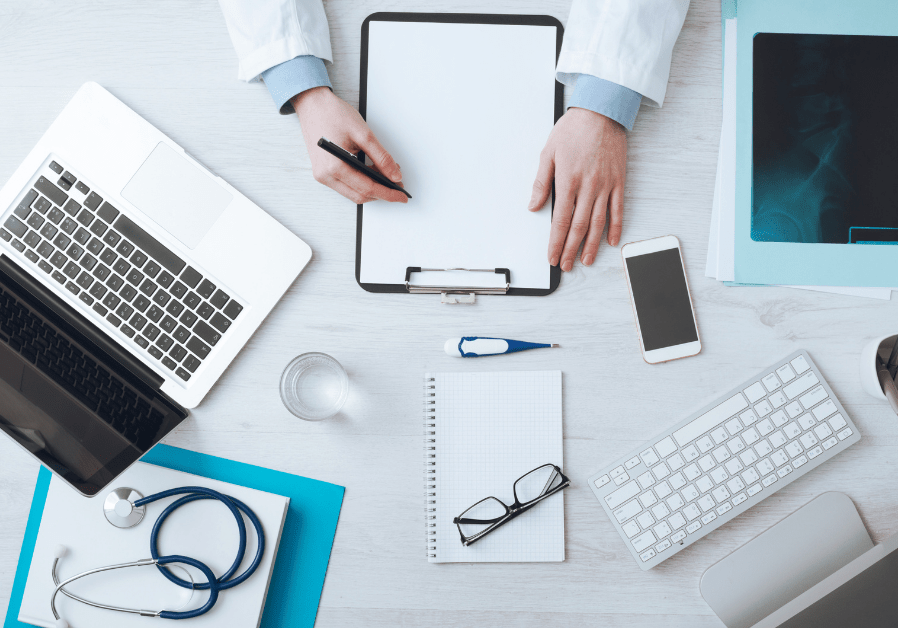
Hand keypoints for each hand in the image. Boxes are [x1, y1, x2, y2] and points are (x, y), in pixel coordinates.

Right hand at [293, 87, 407, 203]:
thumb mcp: (364, 134)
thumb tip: (394, 175)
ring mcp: (322, 175)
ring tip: (386, 175)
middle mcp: (325, 175)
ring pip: (353, 193)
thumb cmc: (333, 114)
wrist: (312, 104)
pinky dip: (361, 182)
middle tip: (397, 184)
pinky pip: (346, 185)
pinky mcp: (323, 172)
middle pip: (360, 195)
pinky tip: (372, 172)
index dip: (387, 193)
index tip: (401, 196)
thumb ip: (381, 157)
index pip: (367, 188)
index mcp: (334, 166)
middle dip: (381, 192)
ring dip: (371, 188)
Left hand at [528, 108, 626, 270]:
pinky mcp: (619, 181)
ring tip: (586, 260)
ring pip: (599, 223)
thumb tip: (534, 206)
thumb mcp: (548, 153)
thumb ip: (541, 183)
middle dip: (570, 249)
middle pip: (579, 227)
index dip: (555, 242)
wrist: (602, 111)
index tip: (552, 256)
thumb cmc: (574, 129)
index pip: (561, 220)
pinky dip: (616, 227)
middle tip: (565, 265)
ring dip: (592, 245)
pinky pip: (618, 209)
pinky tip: (612, 241)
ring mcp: (605, 186)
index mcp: (568, 181)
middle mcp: (588, 187)